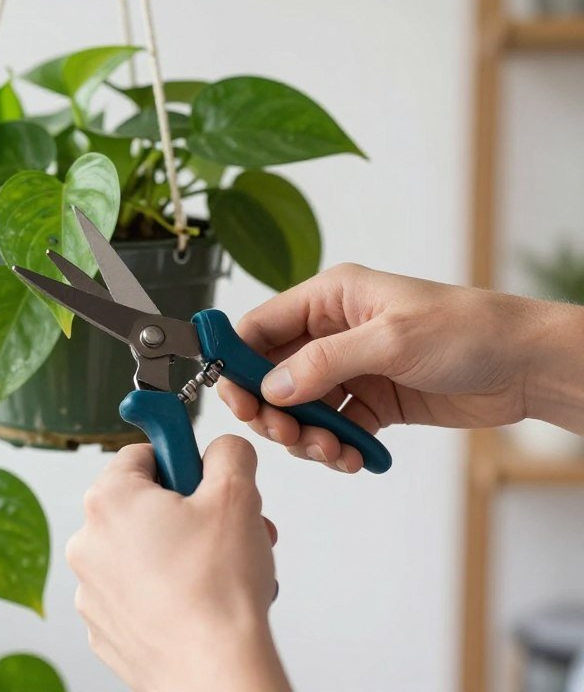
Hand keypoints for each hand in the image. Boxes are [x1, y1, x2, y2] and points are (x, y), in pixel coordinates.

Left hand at [66, 436, 289, 691]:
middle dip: (190, 514)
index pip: (141, 455)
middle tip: (226, 531)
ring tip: (221, 573)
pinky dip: (166, 593)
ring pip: (143, 552)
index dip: (182, 463)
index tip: (204, 480)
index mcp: (109, 499)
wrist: (214, 671)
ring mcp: (91, 589)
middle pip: (144, 506)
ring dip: (181, 553)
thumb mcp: (237, 494)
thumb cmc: (218, 589)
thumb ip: (228, 453)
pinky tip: (199, 603)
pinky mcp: (104, 628)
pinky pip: (137, 593)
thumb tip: (222, 450)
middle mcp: (87, 541)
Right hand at [218, 263, 583, 471]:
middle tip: (283, 432)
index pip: (261, 326)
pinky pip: (332, 429)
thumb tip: (272, 388)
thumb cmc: (467, 330)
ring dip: (304, 435)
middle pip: (272, 373)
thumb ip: (324, 363)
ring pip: (299, 408)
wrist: (524, 366)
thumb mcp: (389, 340)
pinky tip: (353, 458)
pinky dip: (334, 448)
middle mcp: (332, 333)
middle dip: (270, 408)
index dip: (238, 359)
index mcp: (330, 298)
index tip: (232, 396)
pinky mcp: (369, 403)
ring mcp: (350, 370)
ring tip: (330, 451)